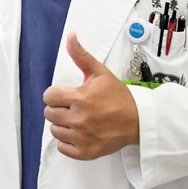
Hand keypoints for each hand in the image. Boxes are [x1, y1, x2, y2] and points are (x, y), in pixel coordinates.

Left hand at [42, 32, 139, 159]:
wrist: (138, 120)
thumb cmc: (118, 97)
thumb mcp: (99, 72)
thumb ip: (81, 55)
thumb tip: (70, 36)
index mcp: (80, 98)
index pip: (49, 96)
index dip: (56, 94)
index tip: (66, 95)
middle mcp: (79, 119)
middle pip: (49, 113)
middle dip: (59, 108)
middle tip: (73, 107)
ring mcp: (82, 137)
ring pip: (54, 131)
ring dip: (62, 125)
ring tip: (77, 119)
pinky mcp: (85, 152)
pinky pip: (62, 148)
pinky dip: (68, 142)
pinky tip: (79, 133)